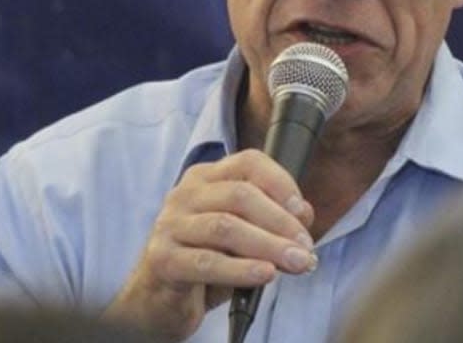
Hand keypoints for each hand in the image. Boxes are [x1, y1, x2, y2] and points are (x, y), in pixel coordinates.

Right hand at [103, 149, 316, 340]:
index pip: (248, 162)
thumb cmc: (204, 261)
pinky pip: (207, 262)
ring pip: (226, 227)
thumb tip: (304, 213)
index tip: (302, 211)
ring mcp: (170, 225)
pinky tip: (265, 275)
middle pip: (240, 195)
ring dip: (268, 245)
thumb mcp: (242, 237)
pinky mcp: (162, 259)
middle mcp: (185, 194)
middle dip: (280, 222)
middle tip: (305, 248)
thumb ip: (272, 220)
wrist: (157, 300)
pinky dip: (241, 269)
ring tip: (296, 263)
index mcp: (206, 178)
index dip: (280, 182)